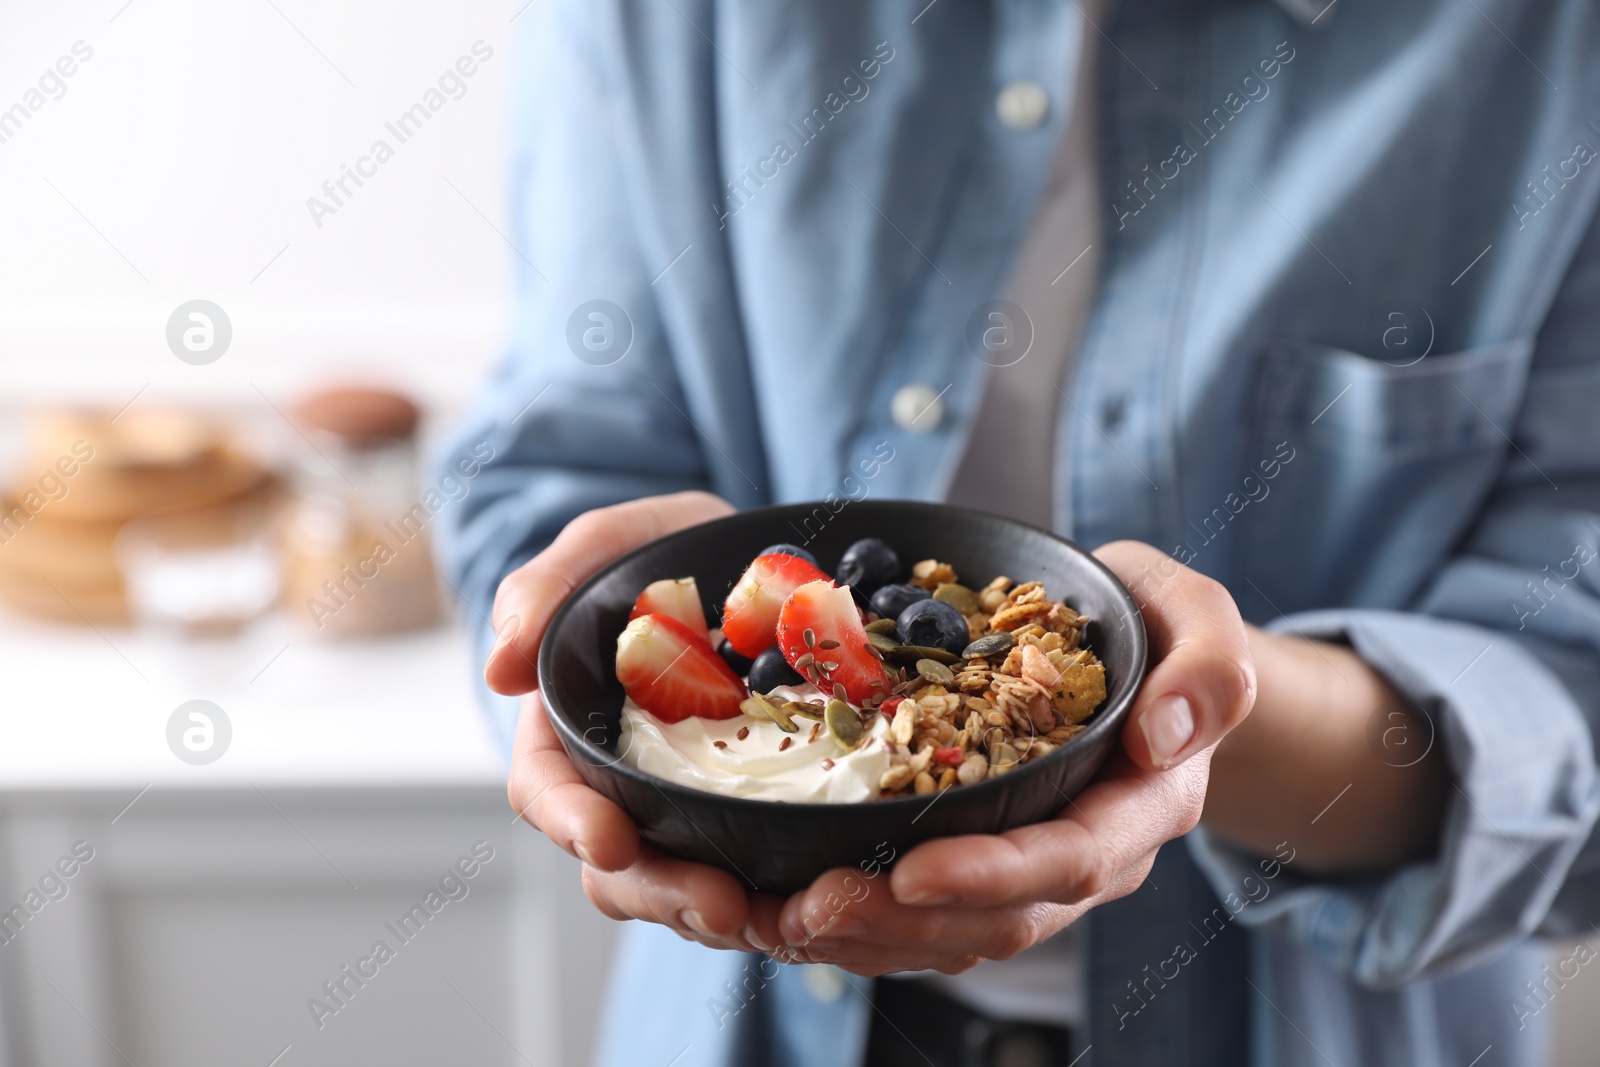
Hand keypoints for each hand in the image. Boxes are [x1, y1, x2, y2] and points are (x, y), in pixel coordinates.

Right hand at [495, 492, 776, 951]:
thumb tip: (500, 668)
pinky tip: (825, 898)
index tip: (607, 841)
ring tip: (778, 918)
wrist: (765, 555)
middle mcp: (626, 782)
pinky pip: (763, 874)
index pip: (548, 792)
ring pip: (689, 887)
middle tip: (719, 906)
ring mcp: (694, 805)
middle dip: (662, 892)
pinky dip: (787, 898)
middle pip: (620, 867)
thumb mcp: (610, 544)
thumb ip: (548, 586)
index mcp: (572, 728)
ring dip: (727, 913)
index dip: (571, 822)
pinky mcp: (762, 813)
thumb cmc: (672, 547)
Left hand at [764, 541, 1256, 974]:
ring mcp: (1035, 872)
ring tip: (784, 920)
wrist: (1137, 652)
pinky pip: (927, 921)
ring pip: (956, 936)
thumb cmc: (1153, 624)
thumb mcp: (1195, 617)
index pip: (1070, 859)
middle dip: (904, 922)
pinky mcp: (985, 868)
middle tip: (814, 905)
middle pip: (1002, 918)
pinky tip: (790, 910)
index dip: (991, 875)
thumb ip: (1208, 668)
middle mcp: (1091, 855)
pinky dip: (862, 925)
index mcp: (1142, 804)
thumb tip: (1164, 735)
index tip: (911, 872)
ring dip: (869, 937)